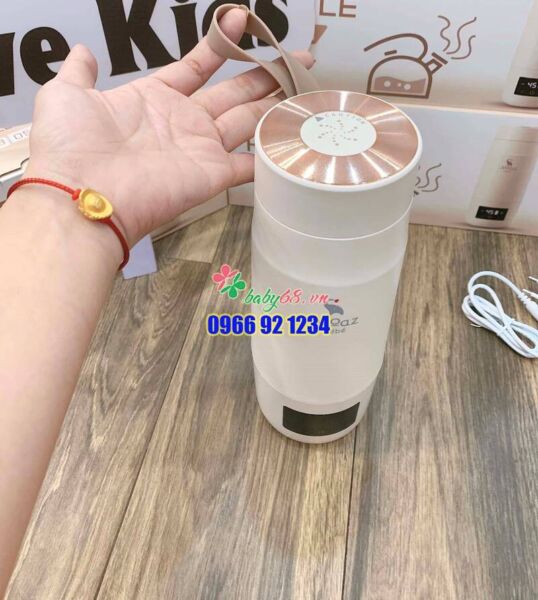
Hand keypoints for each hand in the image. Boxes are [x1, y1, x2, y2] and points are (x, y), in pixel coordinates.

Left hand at [25, 7, 312, 244]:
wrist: (83, 194)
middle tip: (294, 59)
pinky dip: (273, 154)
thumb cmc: (73, 145)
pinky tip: (296, 136)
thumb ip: (79, 71)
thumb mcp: (67, 94)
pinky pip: (250, 164)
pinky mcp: (213, 175)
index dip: (220, 44)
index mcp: (155, 97)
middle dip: (263, 75)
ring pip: (248, 121)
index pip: (197, 67)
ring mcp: (201, 149)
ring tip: (303, 85)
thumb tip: (83, 51)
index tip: (241, 20)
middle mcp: (184, 122)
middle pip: (233, 93)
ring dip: (275, 104)